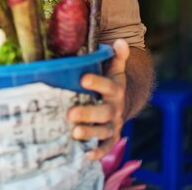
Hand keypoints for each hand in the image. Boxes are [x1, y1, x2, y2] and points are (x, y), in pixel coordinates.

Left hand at [67, 39, 129, 159]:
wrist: (125, 102)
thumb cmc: (112, 82)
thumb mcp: (115, 68)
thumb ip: (117, 55)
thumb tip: (120, 40)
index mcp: (115, 89)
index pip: (107, 86)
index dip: (96, 82)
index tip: (83, 78)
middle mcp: (115, 108)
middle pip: (104, 112)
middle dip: (88, 113)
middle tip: (70, 114)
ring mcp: (113, 124)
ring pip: (103, 130)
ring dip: (90, 132)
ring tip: (74, 133)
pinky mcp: (111, 136)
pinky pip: (107, 146)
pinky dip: (98, 152)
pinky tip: (86, 155)